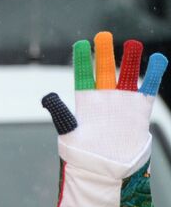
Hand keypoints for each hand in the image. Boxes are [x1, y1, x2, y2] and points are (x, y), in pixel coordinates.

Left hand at [42, 31, 163, 165]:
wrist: (105, 172)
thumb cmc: (83, 156)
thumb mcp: (69, 133)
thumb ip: (61, 113)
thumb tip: (47, 96)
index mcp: (85, 103)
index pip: (83, 76)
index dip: (83, 60)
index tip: (81, 43)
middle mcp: (104, 100)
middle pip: (105, 71)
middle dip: (104, 54)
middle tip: (104, 35)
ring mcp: (122, 103)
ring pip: (127, 76)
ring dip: (130, 60)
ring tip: (133, 43)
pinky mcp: (139, 110)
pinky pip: (149, 88)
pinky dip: (154, 74)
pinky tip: (158, 59)